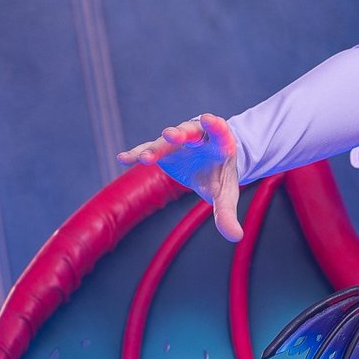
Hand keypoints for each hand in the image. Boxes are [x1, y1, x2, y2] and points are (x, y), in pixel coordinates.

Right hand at [117, 113, 242, 241]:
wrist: (209, 164)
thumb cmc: (221, 176)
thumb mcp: (226, 194)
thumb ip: (227, 213)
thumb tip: (236, 237)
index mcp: (219, 142)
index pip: (219, 131)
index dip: (215, 125)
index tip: (211, 120)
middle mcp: (197, 136)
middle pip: (188, 131)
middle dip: (180, 133)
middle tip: (171, 135)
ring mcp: (177, 141)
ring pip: (165, 142)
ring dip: (156, 148)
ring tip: (144, 159)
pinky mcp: (162, 149)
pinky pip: (148, 150)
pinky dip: (136, 153)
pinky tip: (123, 159)